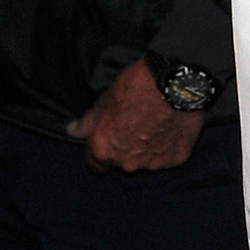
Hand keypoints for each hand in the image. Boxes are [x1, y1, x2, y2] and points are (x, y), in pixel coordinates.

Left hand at [66, 56, 202, 173]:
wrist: (173, 84)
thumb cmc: (136, 88)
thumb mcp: (105, 100)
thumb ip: (88, 122)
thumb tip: (73, 131)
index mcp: (104, 149)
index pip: (95, 165)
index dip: (101, 152)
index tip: (109, 141)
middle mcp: (127, 163)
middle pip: (123, 163)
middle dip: (127, 149)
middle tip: (136, 126)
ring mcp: (153, 164)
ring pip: (147, 162)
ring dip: (149, 150)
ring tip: (156, 125)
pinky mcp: (176, 159)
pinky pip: (169, 158)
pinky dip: (169, 148)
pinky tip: (171, 129)